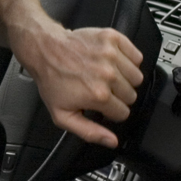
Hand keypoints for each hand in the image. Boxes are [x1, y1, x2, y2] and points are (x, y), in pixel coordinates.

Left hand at [16, 23, 143, 147]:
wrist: (44, 49)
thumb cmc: (51, 79)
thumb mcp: (62, 114)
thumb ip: (89, 132)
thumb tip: (111, 141)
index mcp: (98, 95)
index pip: (123, 113)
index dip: (111, 111)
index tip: (101, 105)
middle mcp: (108, 75)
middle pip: (132, 95)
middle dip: (118, 96)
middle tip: (101, 89)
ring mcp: (112, 55)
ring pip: (137, 77)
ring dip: (125, 79)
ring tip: (107, 76)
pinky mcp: (113, 39)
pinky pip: (137, 56)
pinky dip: (129, 60)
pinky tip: (114, 63)